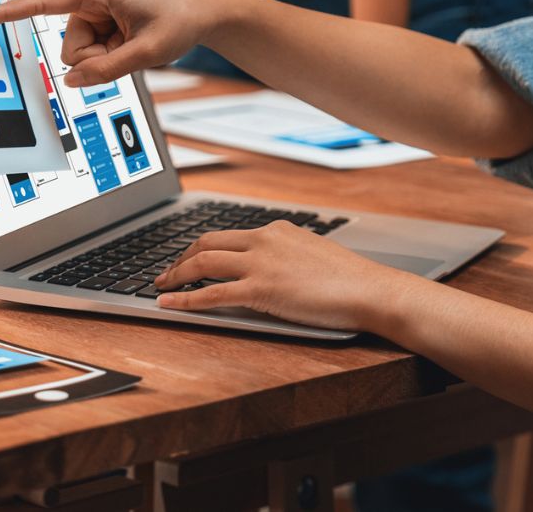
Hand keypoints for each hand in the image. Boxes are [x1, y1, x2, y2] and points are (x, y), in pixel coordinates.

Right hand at [0, 0, 221, 85]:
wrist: (204, 12)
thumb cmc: (179, 19)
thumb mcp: (147, 52)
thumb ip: (106, 71)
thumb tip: (71, 81)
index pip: (39, 4)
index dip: (5, 12)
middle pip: (69, 49)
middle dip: (96, 60)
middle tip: (131, 47)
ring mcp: (94, 12)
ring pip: (78, 56)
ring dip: (106, 59)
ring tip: (134, 43)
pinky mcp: (99, 23)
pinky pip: (90, 54)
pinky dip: (111, 57)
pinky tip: (131, 42)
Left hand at [154, 222, 421, 332]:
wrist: (371, 291)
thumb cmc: (351, 280)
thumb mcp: (313, 253)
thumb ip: (287, 255)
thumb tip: (272, 267)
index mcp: (276, 229)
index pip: (228, 233)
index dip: (202, 246)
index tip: (189, 256)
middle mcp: (264, 240)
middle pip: (206, 241)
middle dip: (181, 256)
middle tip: (167, 270)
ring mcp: (261, 264)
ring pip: (203, 262)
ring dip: (176, 274)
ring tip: (160, 285)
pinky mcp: (261, 289)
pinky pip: (212, 293)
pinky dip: (185, 298)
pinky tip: (169, 303)